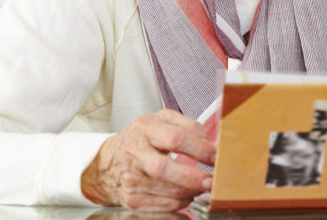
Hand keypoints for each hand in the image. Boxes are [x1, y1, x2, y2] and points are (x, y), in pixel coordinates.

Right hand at [81, 109, 215, 210]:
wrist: (110, 160)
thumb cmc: (142, 138)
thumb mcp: (162, 120)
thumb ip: (188, 125)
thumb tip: (209, 143)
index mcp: (144, 128)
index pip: (175, 138)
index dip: (199, 149)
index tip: (216, 157)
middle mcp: (134, 152)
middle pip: (164, 168)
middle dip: (192, 177)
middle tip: (212, 181)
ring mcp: (130, 177)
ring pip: (165, 190)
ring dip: (190, 191)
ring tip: (203, 187)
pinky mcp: (130, 198)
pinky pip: (160, 206)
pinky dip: (179, 203)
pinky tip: (188, 196)